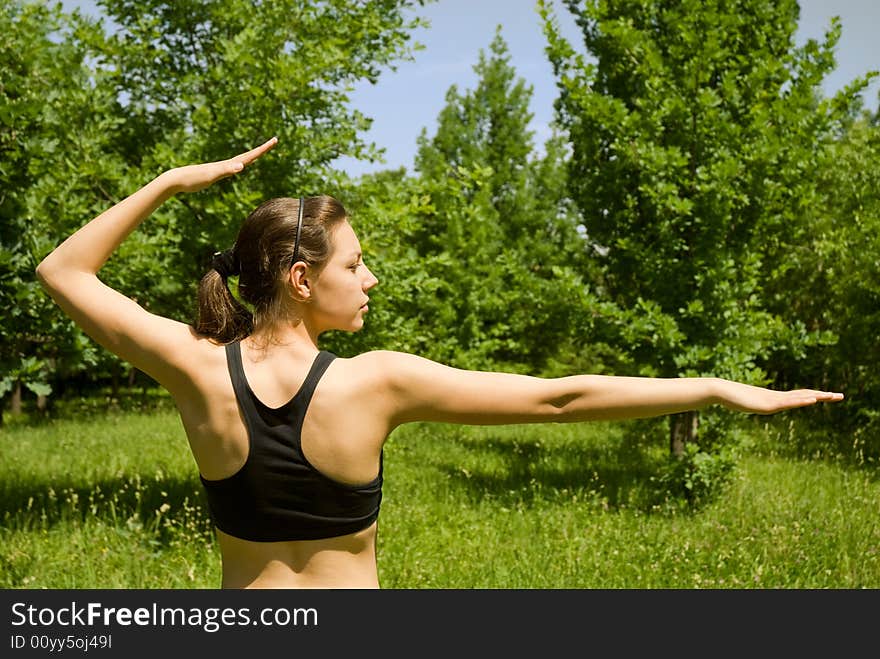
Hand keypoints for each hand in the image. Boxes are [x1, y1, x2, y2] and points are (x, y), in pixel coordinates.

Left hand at [164, 137, 277, 193]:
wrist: (175, 180)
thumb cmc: (192, 178)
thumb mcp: (212, 175)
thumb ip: (227, 170)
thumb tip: (242, 166)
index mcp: (227, 164)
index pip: (250, 155)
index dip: (263, 149)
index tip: (274, 140)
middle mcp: (225, 164)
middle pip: (248, 155)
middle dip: (261, 149)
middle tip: (273, 141)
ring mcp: (219, 168)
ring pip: (240, 160)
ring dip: (252, 156)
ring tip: (260, 152)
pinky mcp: (213, 173)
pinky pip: (232, 167)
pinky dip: (239, 165)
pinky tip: (238, 166)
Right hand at [717, 379, 843, 414]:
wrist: (720, 390)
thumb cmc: (728, 397)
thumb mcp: (742, 404)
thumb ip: (746, 403)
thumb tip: (742, 404)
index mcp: (772, 398)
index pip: (797, 396)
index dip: (812, 396)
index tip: (825, 396)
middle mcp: (776, 397)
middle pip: (804, 395)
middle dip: (822, 396)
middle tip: (840, 396)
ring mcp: (773, 399)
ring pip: (800, 397)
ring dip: (818, 397)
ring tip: (833, 396)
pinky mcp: (769, 403)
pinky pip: (789, 402)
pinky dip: (803, 400)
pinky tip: (813, 400)